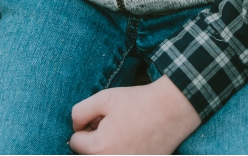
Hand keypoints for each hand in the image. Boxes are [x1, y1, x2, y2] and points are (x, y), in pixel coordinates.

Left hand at [69, 74, 202, 154]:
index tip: (104, 117)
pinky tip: (135, 140)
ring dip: (107, 147)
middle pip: (87, 153)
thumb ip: (79, 113)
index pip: (75, 141)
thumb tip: (76, 128)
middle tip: (114, 124)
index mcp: (97, 148)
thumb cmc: (137, 102)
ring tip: (124, 132)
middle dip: (95, 139)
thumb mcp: (103, 98)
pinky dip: (124, 150)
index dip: (87, 125)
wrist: (172, 109)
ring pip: (103, 155)